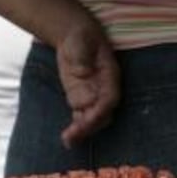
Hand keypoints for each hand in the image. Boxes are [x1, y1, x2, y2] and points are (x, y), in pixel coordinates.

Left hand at [55, 16, 120, 147]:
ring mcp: (92, 95)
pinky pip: (81, 117)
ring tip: (68, 141)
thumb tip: (83, 72)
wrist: (74, 35)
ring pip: (92, 119)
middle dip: (90, 125)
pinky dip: (76, 128)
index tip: (88, 118)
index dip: (101, 110)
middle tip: (74, 135)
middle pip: (102, 113)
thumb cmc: (81, 36)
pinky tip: (67, 138)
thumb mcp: (80, 42)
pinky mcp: (80, 98)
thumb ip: (81, 57)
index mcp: (109, 76)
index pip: (110, 98)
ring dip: (82, 132)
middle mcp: (103, 89)